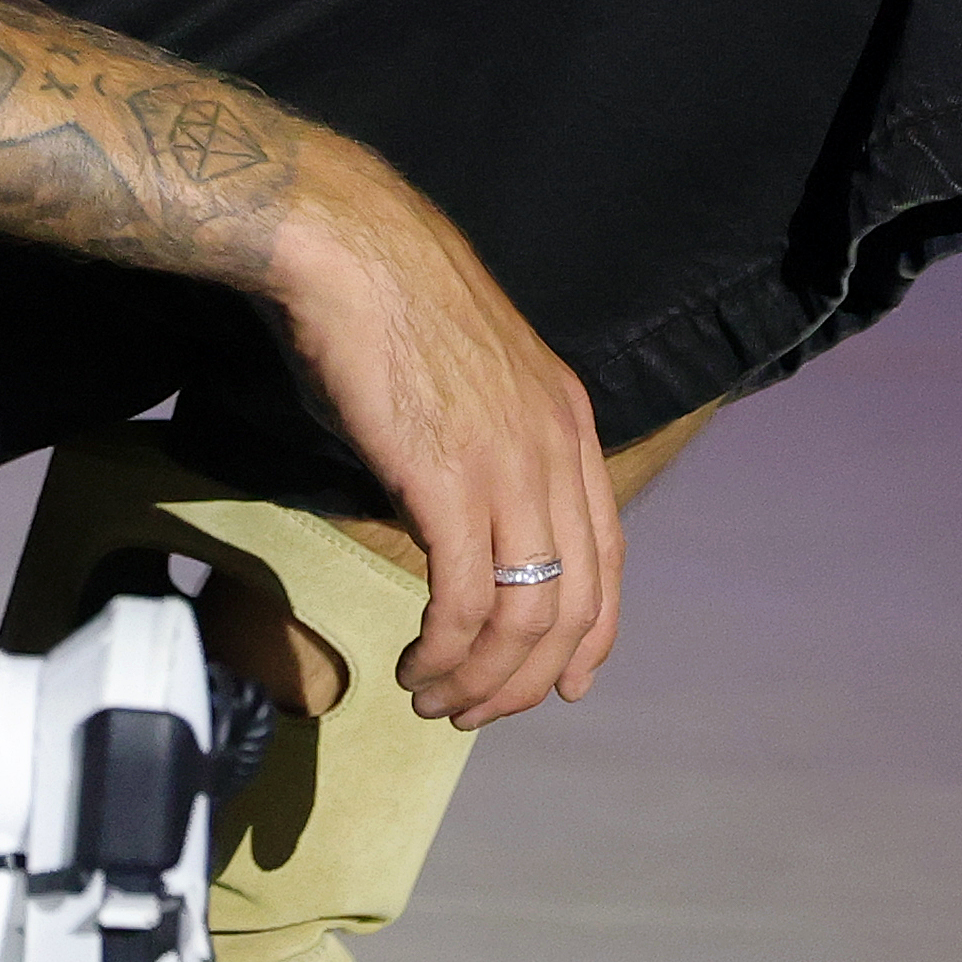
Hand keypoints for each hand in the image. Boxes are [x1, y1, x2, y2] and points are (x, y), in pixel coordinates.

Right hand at [258, 157, 626, 724]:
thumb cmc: (392, 304)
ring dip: (482, 680)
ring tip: (435, 699)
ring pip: (525, 618)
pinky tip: (414, 664)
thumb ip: (488, 448)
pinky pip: (464, 602)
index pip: (609, 557)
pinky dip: (444, 653)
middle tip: (478, 713)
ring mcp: (509, 467)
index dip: (593, 636)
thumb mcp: (474, 379)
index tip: (565, 688)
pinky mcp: (449, 482)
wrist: (353, 249)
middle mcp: (556, 450)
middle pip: (574, 606)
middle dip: (530, 680)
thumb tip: (457, 522)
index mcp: (570, 423)